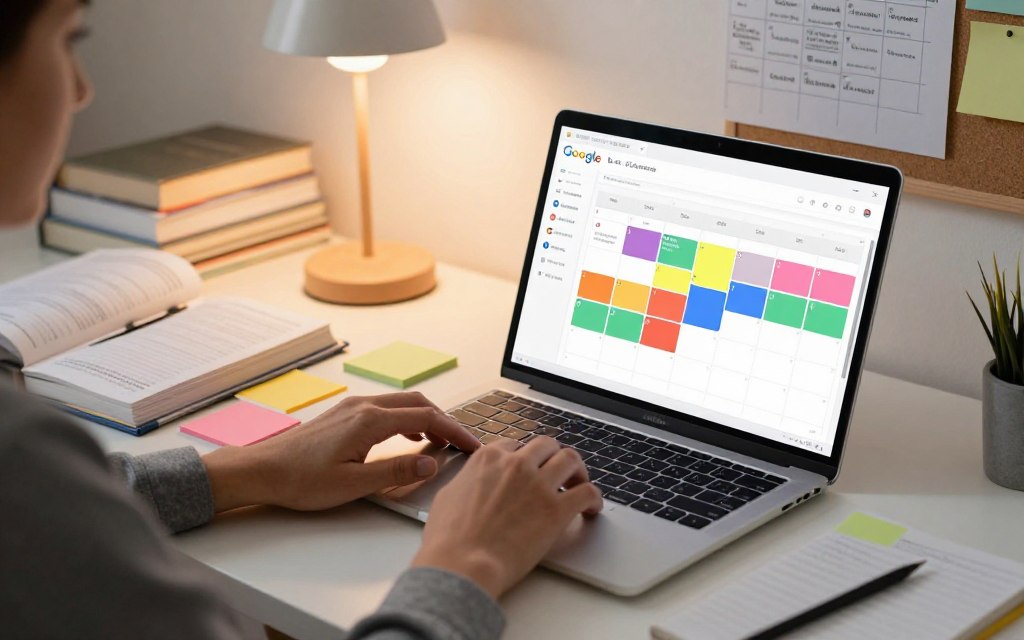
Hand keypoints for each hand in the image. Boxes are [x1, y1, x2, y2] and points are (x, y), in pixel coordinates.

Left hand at [202, 392, 479, 511]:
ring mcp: (353, 407)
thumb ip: (395, 473)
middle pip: (419, 403)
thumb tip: (431, 464)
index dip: (455, 431)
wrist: (262, 470)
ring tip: (442, 441)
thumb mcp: (353, 485)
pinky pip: (386, 408)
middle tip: (464, 442)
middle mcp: (364, 406)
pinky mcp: (344, 414)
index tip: (473, 445)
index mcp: (370, 421)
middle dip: (446, 420)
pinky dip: (407, 417)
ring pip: (402, 403)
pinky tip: (409, 436)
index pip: (427, 417)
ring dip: (427, 417)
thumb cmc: (301, 480)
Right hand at [410, 436, 602, 599]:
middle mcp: (516, 464)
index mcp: (488, 458)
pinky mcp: (557, 510)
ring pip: (570, 459)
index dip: (524, 457)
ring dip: (577, 471)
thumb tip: (473, 483)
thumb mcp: (449, 495)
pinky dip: (593, 498)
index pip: (515, 444)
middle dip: (553, 457)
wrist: (462, 564)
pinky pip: (587, 492)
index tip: (530, 468)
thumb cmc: (448, 539)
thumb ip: (468, 481)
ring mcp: (538, 484)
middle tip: (558, 473)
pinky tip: (590, 509)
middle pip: (547, 445)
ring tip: (578, 485)